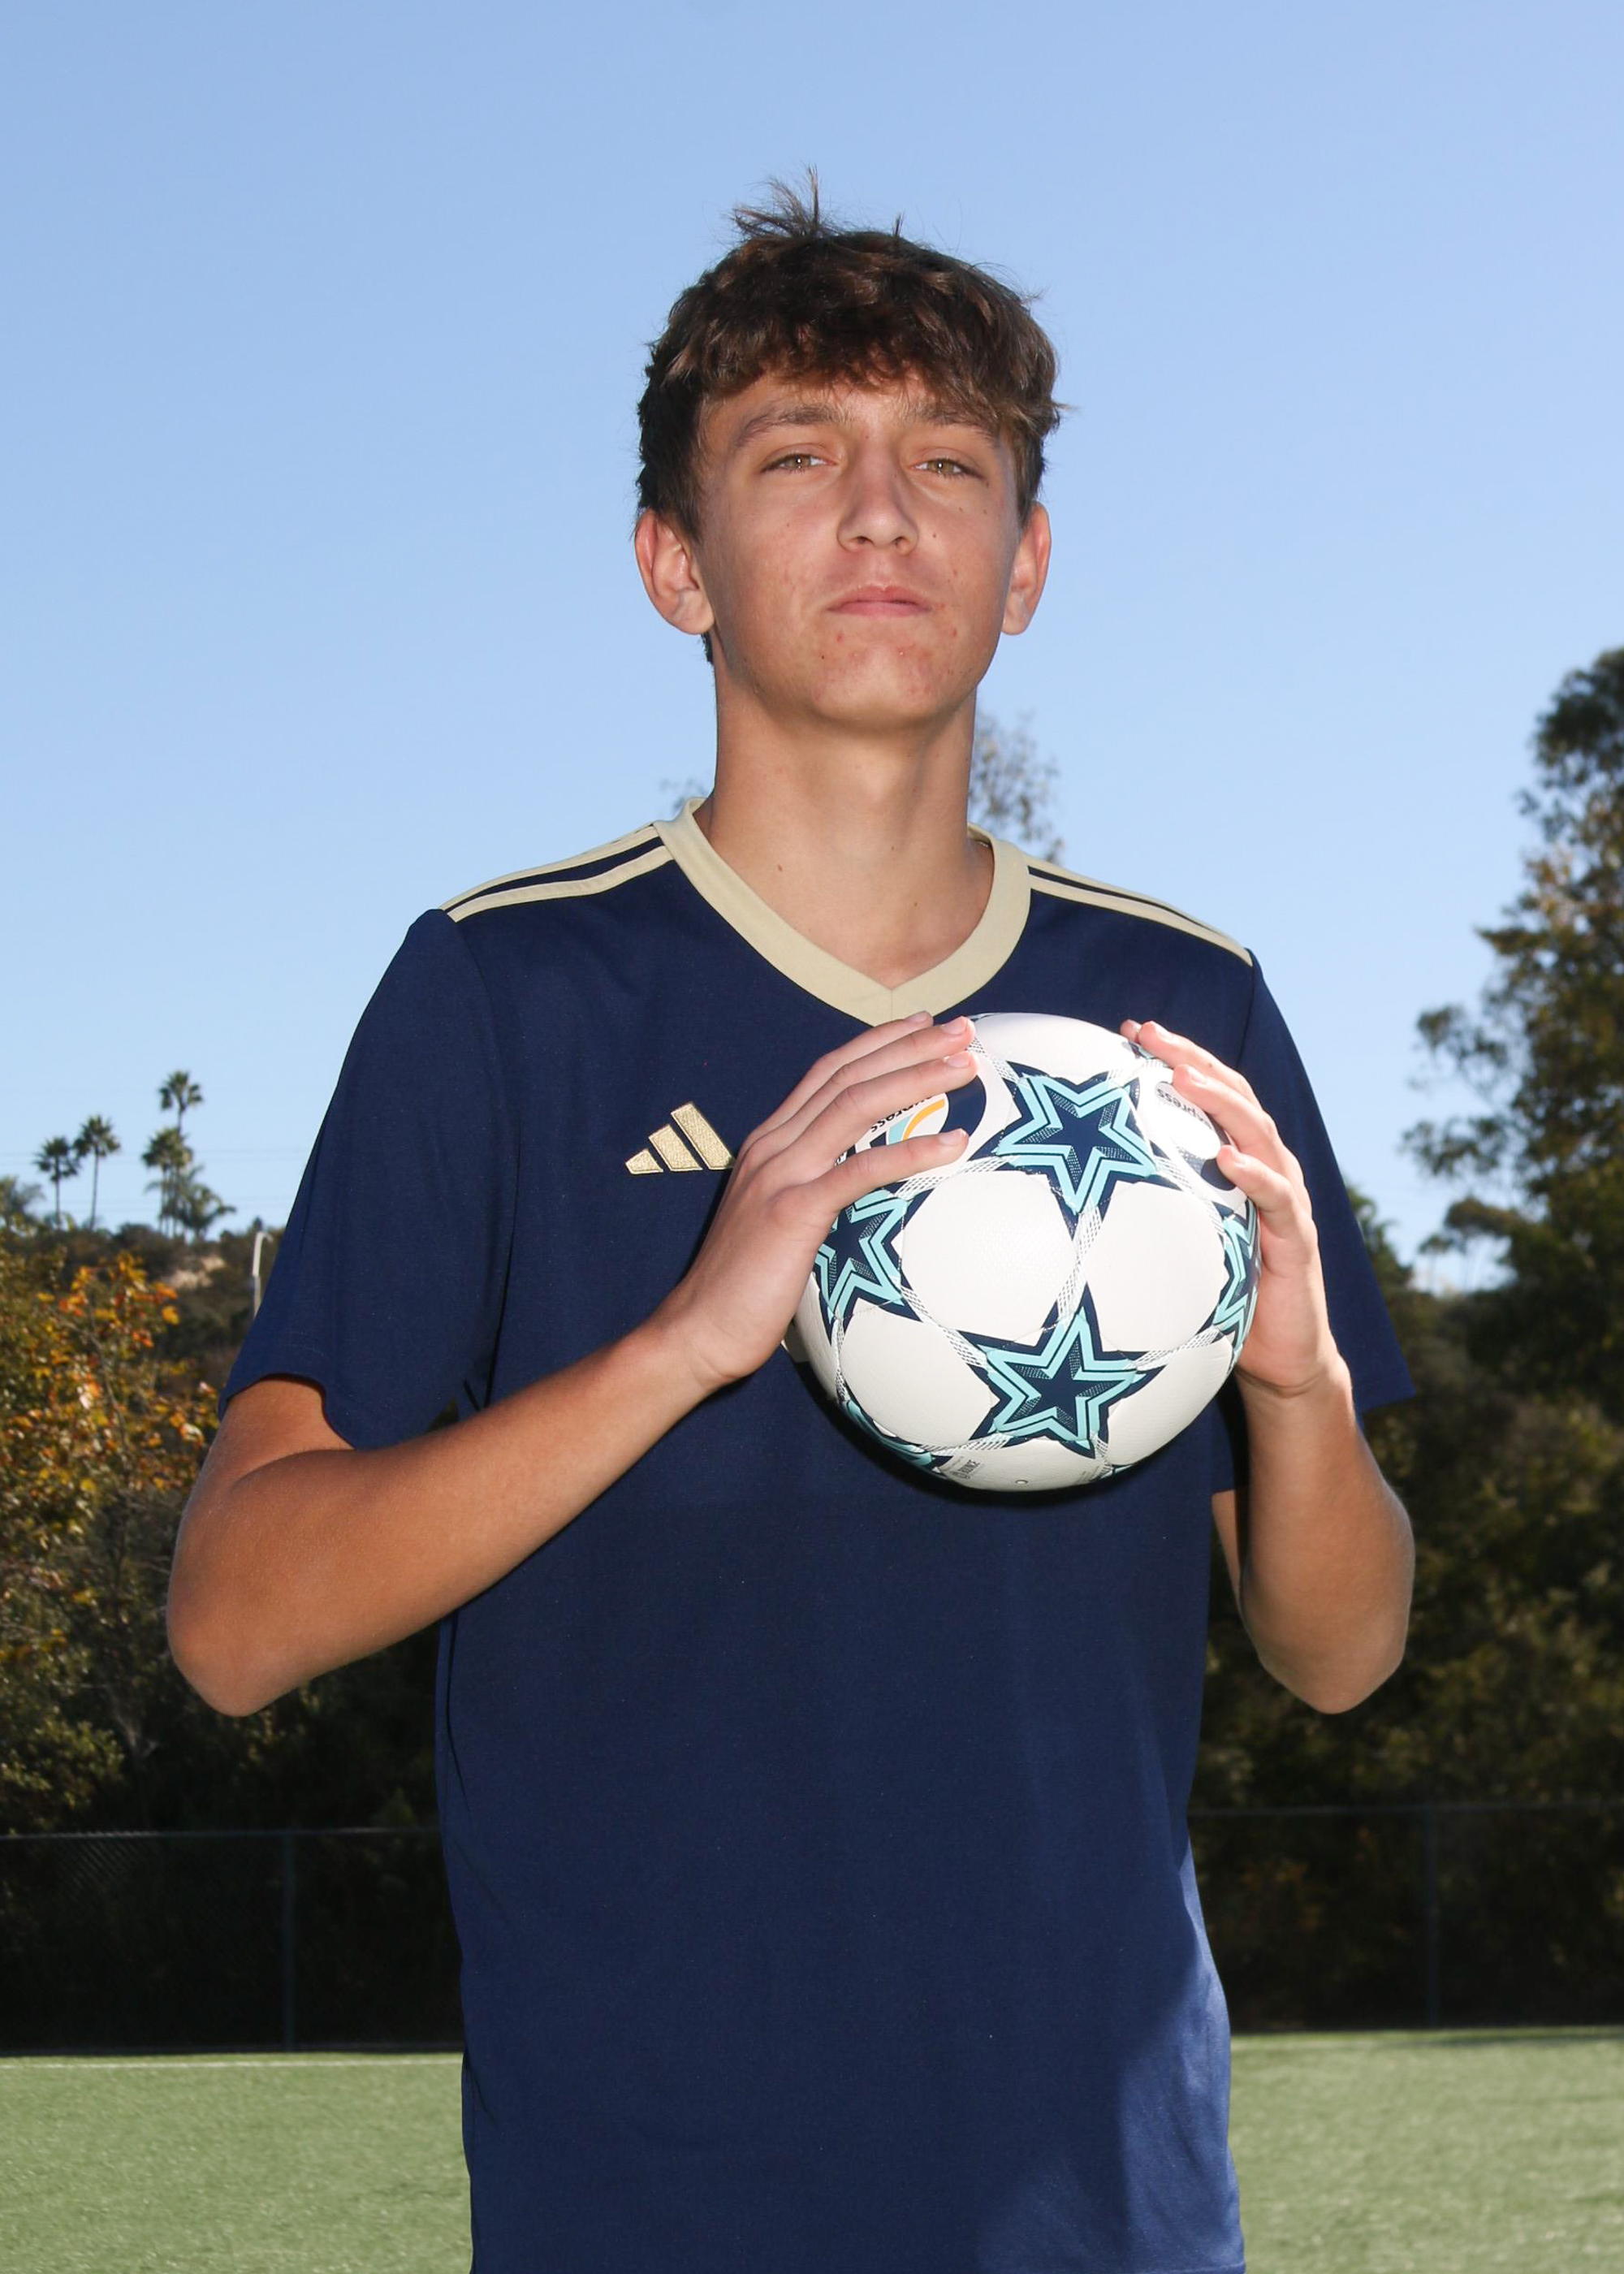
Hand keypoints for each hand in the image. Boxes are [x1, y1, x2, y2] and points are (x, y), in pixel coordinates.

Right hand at [650, 1012, 977, 1398]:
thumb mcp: (778, 1221)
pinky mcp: (792, 1212)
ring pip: (855, 1106)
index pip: (828, 1073)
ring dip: (915, 1079)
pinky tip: (952, 1143)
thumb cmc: (744, 1288)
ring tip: (964, 1066)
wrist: (698, 1330)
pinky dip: (910, 1151)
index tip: (923, 1025)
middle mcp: (773, 1146)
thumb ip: (811, 1190)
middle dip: (908, 1046)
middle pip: (848, 1076)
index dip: (877, 1043)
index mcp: (769, 1143)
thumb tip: (859, 1187)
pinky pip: (859, 1171)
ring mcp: (780, 1175)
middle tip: (961, 1029)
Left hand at [1120, 1017, 1342, 1397]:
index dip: (1177, 1060)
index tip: (1131, 1030)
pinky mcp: (1297, 1241)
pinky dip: (1254, 1176)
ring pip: (1259, 1136)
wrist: (1280, 1360)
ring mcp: (1286, 1202)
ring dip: (1223, 1103)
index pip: (1209, 1097)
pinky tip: (1226, 1160)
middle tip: (1150, 1034)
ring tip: (1185, 1078)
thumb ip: (1149, 1212)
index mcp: (1238, 1165)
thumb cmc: (1223, 1299)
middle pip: (1235, 1099)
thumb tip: (1070, 1196)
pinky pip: (1278, 1200)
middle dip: (1193, 1061)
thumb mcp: (1179, 1246)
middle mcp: (1266, 1171)